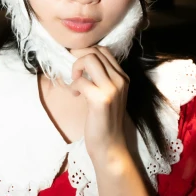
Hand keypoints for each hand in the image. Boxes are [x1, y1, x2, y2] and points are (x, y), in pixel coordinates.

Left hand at [69, 46, 130, 166]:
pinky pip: (81, 81)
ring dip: (76, 68)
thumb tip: (81, 59)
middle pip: (95, 51)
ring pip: (89, 59)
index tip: (78, 64)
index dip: (86, 52)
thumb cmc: (104, 120)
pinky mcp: (101, 100)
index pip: (104, 50)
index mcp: (123, 77)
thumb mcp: (107, 93)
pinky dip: (73, 86)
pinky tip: (75, 95)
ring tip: (75, 82)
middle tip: (74, 74)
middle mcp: (120, 80)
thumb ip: (100, 76)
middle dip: (78, 58)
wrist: (110, 145)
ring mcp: (112, 89)